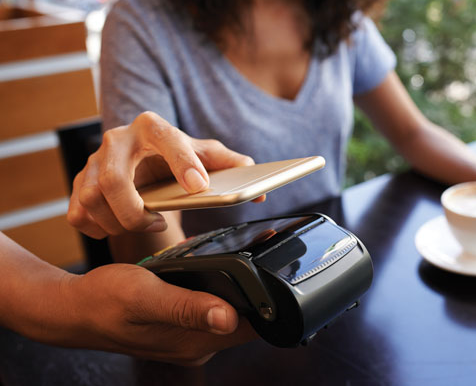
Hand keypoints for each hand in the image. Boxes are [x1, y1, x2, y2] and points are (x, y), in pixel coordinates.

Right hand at [58, 264, 256, 364]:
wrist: (76, 308)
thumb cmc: (105, 300)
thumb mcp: (146, 296)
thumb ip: (186, 307)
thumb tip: (228, 318)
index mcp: (194, 342)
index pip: (250, 327)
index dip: (269, 302)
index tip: (277, 272)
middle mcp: (197, 344)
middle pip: (245, 320)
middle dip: (257, 291)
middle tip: (262, 254)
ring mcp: (190, 337)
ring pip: (230, 312)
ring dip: (239, 290)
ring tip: (244, 258)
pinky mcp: (182, 327)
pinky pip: (212, 308)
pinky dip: (219, 290)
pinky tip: (216, 272)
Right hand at [68, 111, 263, 237]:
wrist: (143, 160)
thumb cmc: (175, 157)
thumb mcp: (203, 155)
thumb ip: (231, 165)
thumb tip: (258, 189)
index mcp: (152, 127)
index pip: (167, 139)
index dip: (183, 162)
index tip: (198, 186)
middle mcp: (117, 140)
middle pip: (114, 180)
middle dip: (135, 212)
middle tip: (158, 222)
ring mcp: (93, 161)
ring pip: (92, 200)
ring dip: (118, 223)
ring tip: (143, 224)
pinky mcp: (79, 183)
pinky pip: (77, 214)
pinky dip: (97, 229)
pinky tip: (118, 228)